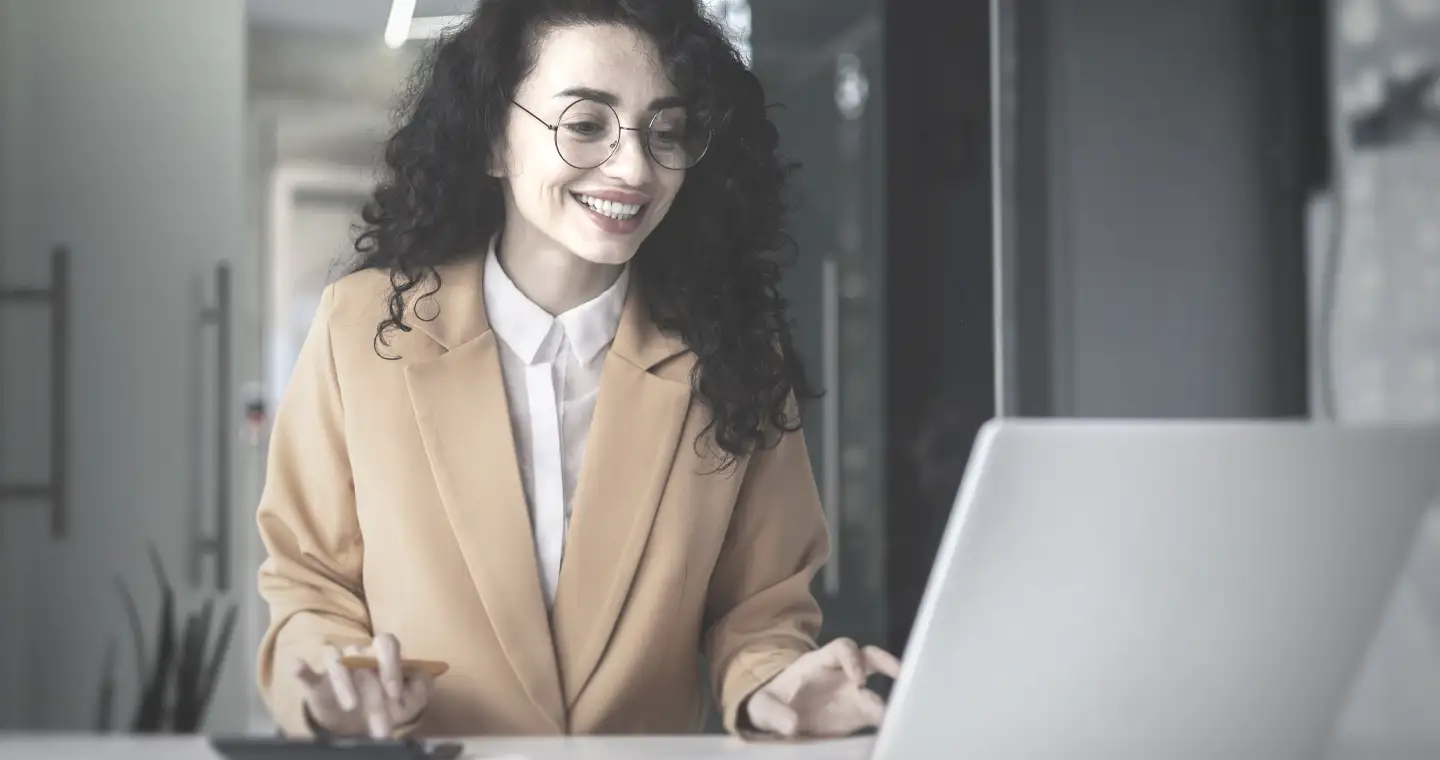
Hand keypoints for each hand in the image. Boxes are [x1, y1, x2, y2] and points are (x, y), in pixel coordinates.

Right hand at [294, 633, 433, 738]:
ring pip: (336, 660)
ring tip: (350, 706)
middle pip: (363, 658)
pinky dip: (302, 668)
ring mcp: (336, 665)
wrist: (357, 723)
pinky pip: (307, 671)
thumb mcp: (409, 700)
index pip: (387, 643)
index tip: (394, 693)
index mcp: (382, 653)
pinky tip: (299, 667)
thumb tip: (422, 676)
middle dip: (373, 691)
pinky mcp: (316, 682)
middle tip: (380, 722)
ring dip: (343, 683)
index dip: (391, 665)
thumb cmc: (386, 703)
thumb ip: (421, 687)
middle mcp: (359, 652)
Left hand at [743, 638, 901, 737]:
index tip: (859, 680)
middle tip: (899, 677)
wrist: (774, 720)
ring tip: (899, 714)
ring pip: (877, 689)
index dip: (853, 659)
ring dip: (888, 699)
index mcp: (819, 663)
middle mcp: (840, 675)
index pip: (842, 648)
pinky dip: (885, 721)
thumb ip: (775, 713)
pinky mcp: (855, 717)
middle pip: (870, 659)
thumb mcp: (763, 706)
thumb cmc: (770, 703)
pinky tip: (893, 730)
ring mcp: (850, 695)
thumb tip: (792, 725)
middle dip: (886, 663)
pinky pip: (876, 715)